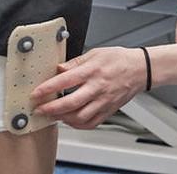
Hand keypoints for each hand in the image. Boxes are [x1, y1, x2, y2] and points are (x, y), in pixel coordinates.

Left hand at [31, 47, 145, 129]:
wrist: (140, 68)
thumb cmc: (119, 59)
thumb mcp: (96, 53)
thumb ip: (75, 62)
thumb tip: (59, 68)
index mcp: (92, 70)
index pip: (65, 80)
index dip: (48, 88)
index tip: (36, 93)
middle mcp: (98, 87)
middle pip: (71, 102)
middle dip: (51, 108)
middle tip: (40, 109)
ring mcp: (104, 100)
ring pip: (80, 116)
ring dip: (63, 118)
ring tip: (53, 115)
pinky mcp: (109, 109)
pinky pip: (91, 122)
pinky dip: (78, 125)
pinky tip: (71, 120)